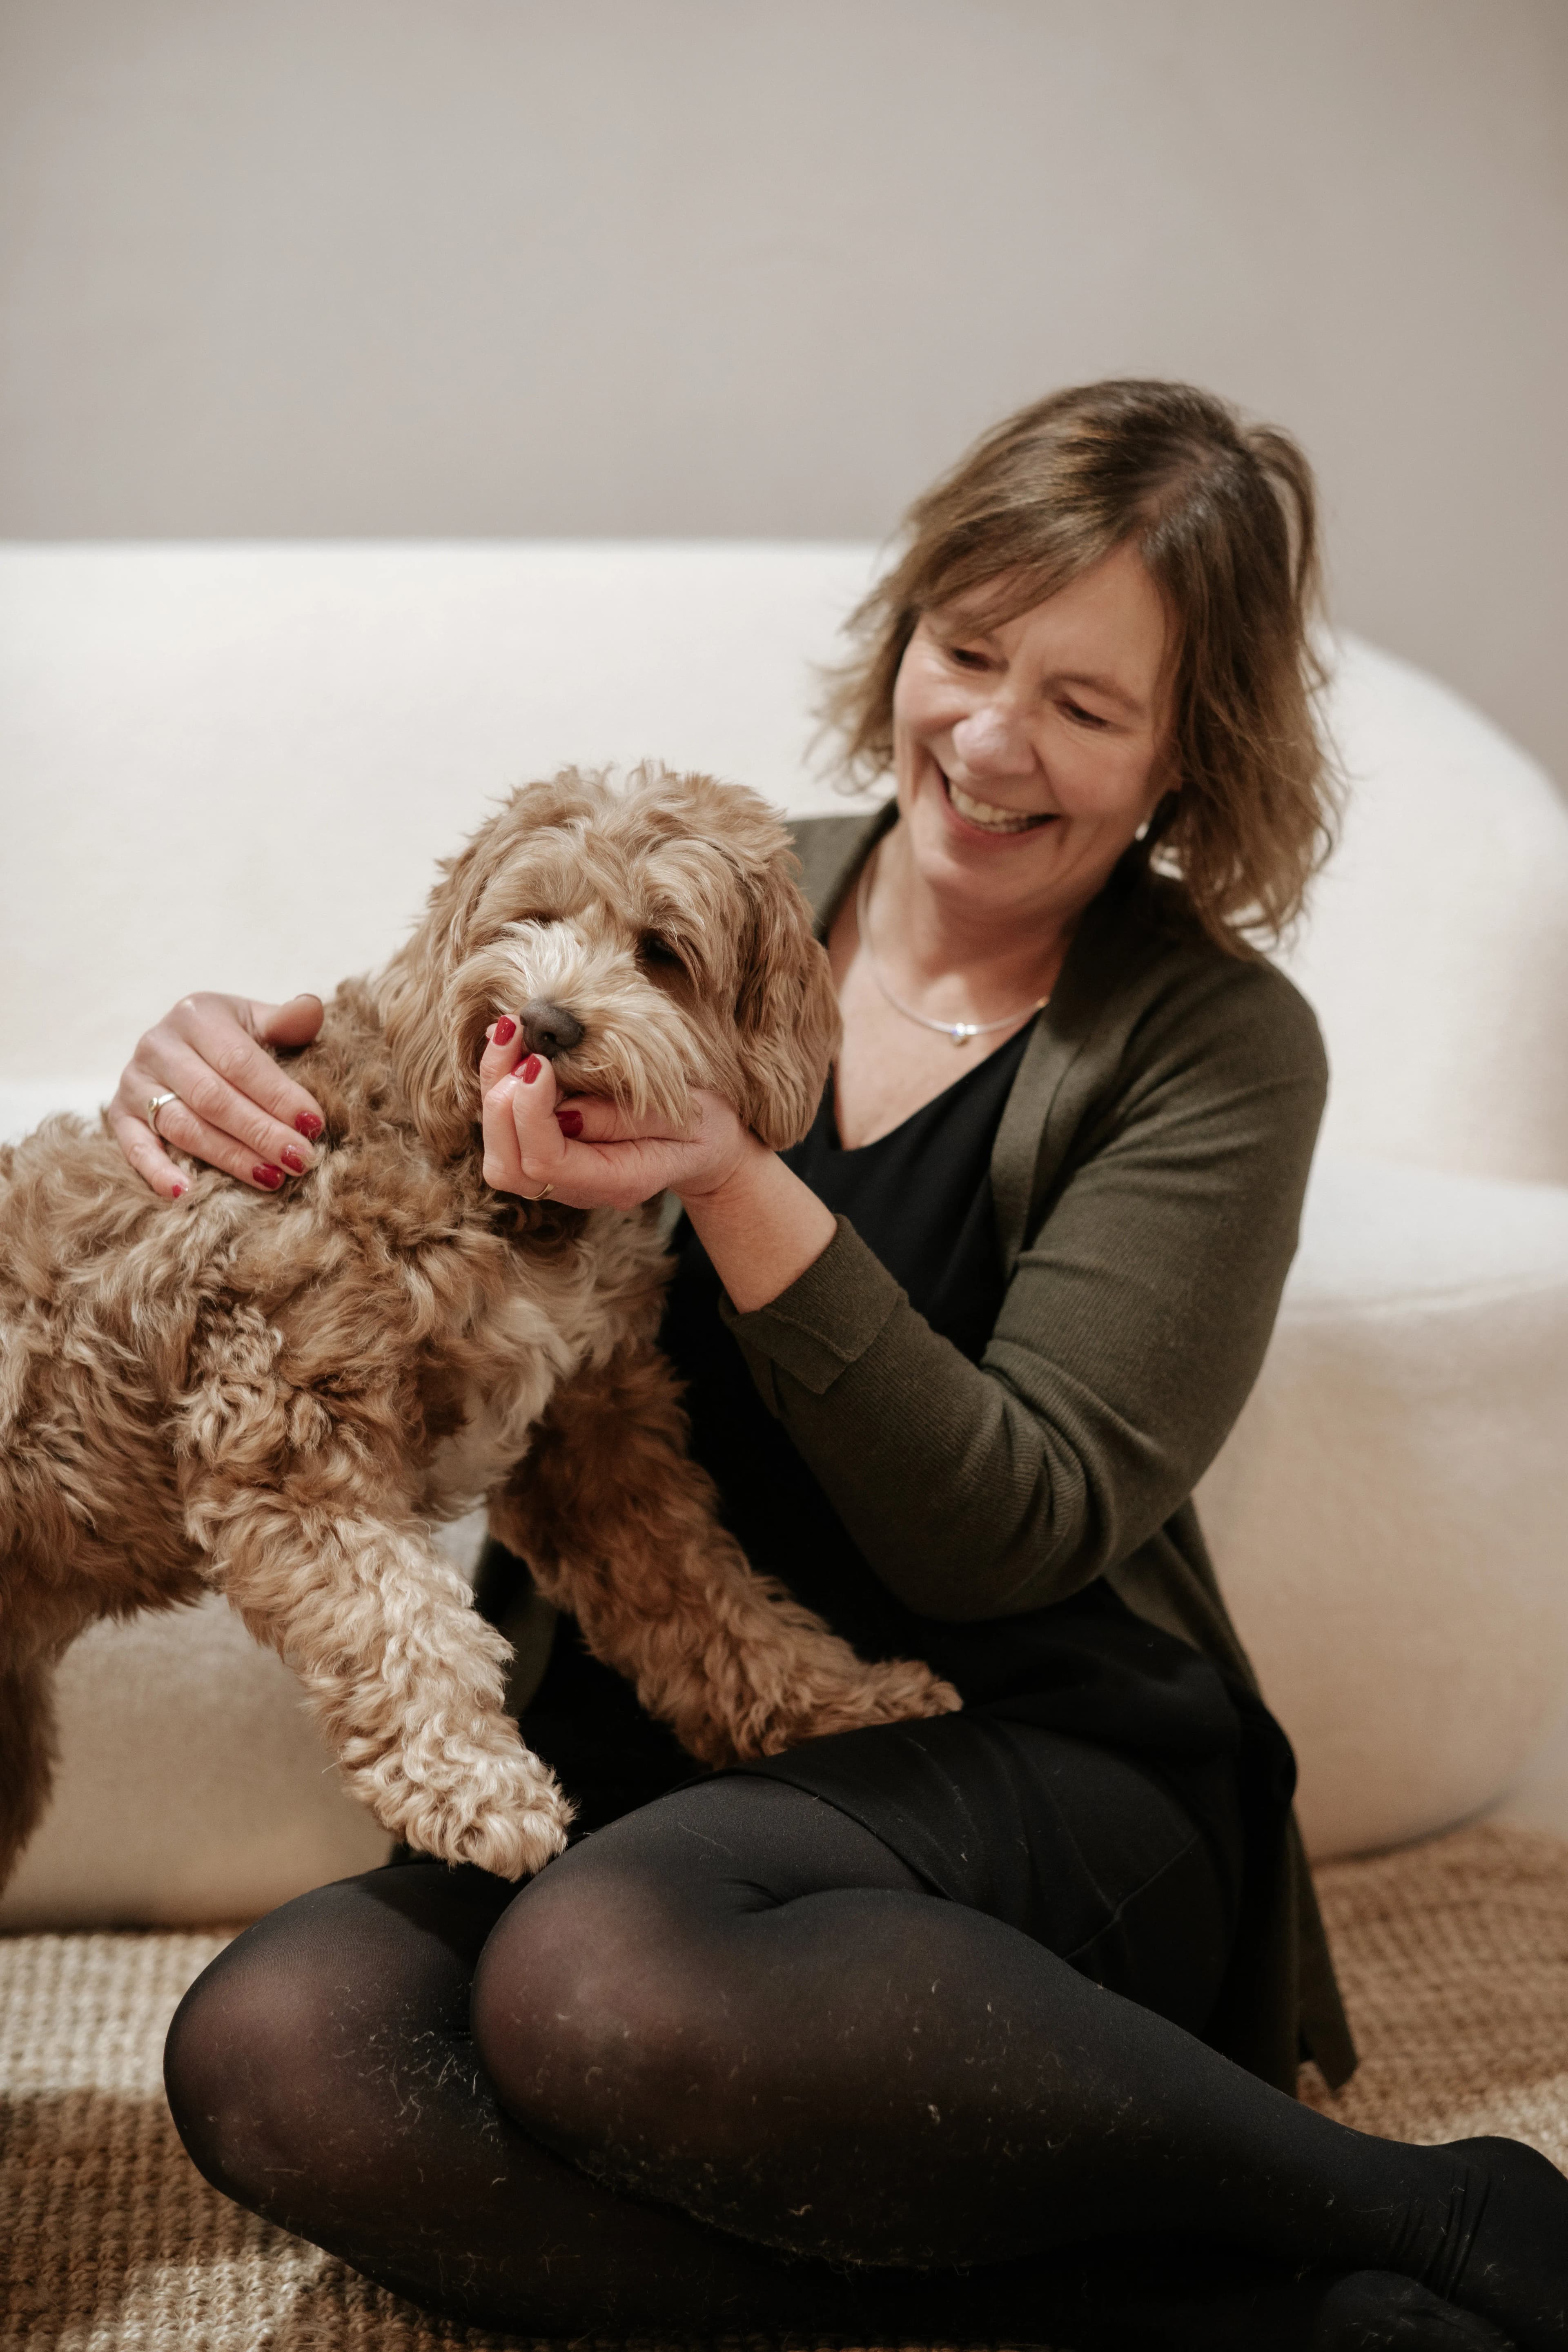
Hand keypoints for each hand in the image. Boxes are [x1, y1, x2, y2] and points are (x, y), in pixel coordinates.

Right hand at [109, 992, 327, 1198]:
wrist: (180, 1046)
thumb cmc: (232, 1038)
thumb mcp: (258, 1021)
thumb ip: (286, 1020)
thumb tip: (311, 1008)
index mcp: (197, 1016)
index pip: (240, 1061)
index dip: (278, 1095)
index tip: (313, 1124)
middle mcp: (159, 1045)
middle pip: (213, 1098)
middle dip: (261, 1132)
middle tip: (300, 1159)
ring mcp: (134, 1081)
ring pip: (182, 1126)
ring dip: (228, 1156)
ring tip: (271, 1178)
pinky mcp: (119, 1114)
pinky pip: (134, 1147)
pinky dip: (157, 1171)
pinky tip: (187, 1194)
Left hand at [477, 1021, 751, 1212]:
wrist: (708, 1143)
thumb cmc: (702, 1123)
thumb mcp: (683, 1113)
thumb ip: (625, 1116)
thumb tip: (562, 1110)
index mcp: (616, 1181)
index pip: (548, 1161)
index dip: (531, 1110)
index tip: (539, 1060)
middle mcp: (579, 1189)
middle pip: (509, 1167)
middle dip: (501, 1100)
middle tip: (515, 1040)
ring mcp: (562, 1178)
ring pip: (500, 1156)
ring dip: (494, 1091)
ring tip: (508, 1035)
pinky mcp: (551, 1155)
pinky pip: (507, 1135)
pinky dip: (500, 1088)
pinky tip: (511, 1046)